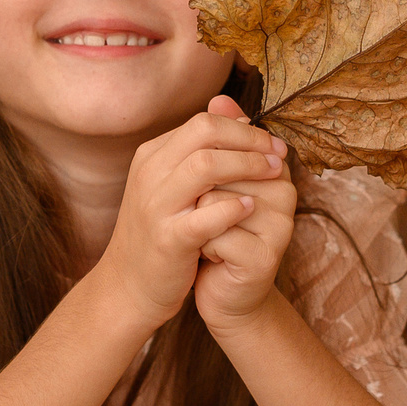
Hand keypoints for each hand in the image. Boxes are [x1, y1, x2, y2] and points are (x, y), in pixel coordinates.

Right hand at [90, 99, 287, 337]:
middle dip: (249, 140)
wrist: (129, 285)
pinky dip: (232, 208)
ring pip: (204, 165)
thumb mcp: (175, 186)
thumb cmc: (161, 233)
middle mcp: (149, 174)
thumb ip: (204, 153)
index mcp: (152, 156)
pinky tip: (250, 208)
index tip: (272, 144)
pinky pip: (204, 215)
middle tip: (277, 155)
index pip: (203, 123)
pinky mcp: (168, 239)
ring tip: (273, 175)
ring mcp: (156, 206)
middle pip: (204, 132)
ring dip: (246, 165)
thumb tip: (242, 119)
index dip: (243, 129)